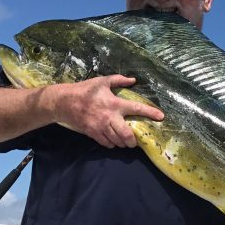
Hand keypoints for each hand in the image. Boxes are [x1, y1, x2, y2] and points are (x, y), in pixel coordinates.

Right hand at [49, 75, 163, 147]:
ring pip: (117, 141)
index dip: (150, 113)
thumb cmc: (84, 90)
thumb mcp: (102, 81)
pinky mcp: (92, 133)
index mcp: (114, 103)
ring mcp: (100, 126)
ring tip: (124, 141)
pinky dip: (111, 144)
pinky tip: (112, 141)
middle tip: (135, 142)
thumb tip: (133, 80)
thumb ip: (119, 80)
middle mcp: (109, 117)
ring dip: (122, 143)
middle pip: (127, 135)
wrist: (63, 102)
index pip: (136, 109)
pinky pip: (105, 143)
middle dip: (133, 141)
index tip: (161, 117)